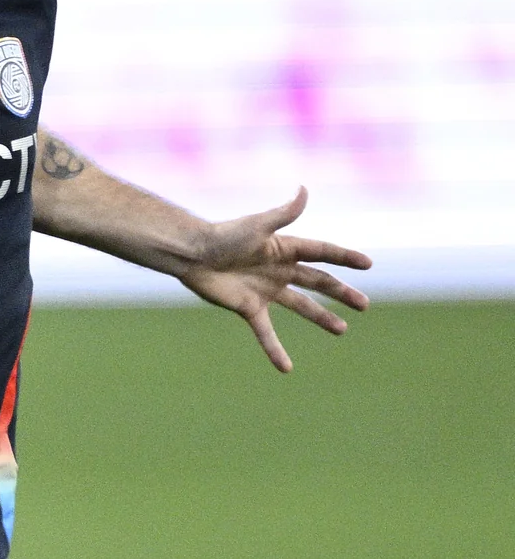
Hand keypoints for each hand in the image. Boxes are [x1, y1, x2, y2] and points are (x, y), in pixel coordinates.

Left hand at [178, 187, 371, 372]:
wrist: (191, 255)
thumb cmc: (222, 236)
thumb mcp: (257, 225)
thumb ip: (283, 214)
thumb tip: (304, 190)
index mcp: (284, 248)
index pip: (322, 253)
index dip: (344, 257)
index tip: (367, 264)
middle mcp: (278, 270)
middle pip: (317, 282)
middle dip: (341, 293)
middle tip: (364, 305)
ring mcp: (265, 290)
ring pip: (300, 306)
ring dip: (321, 318)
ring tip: (341, 331)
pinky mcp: (248, 308)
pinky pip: (266, 332)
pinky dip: (275, 350)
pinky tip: (287, 368)